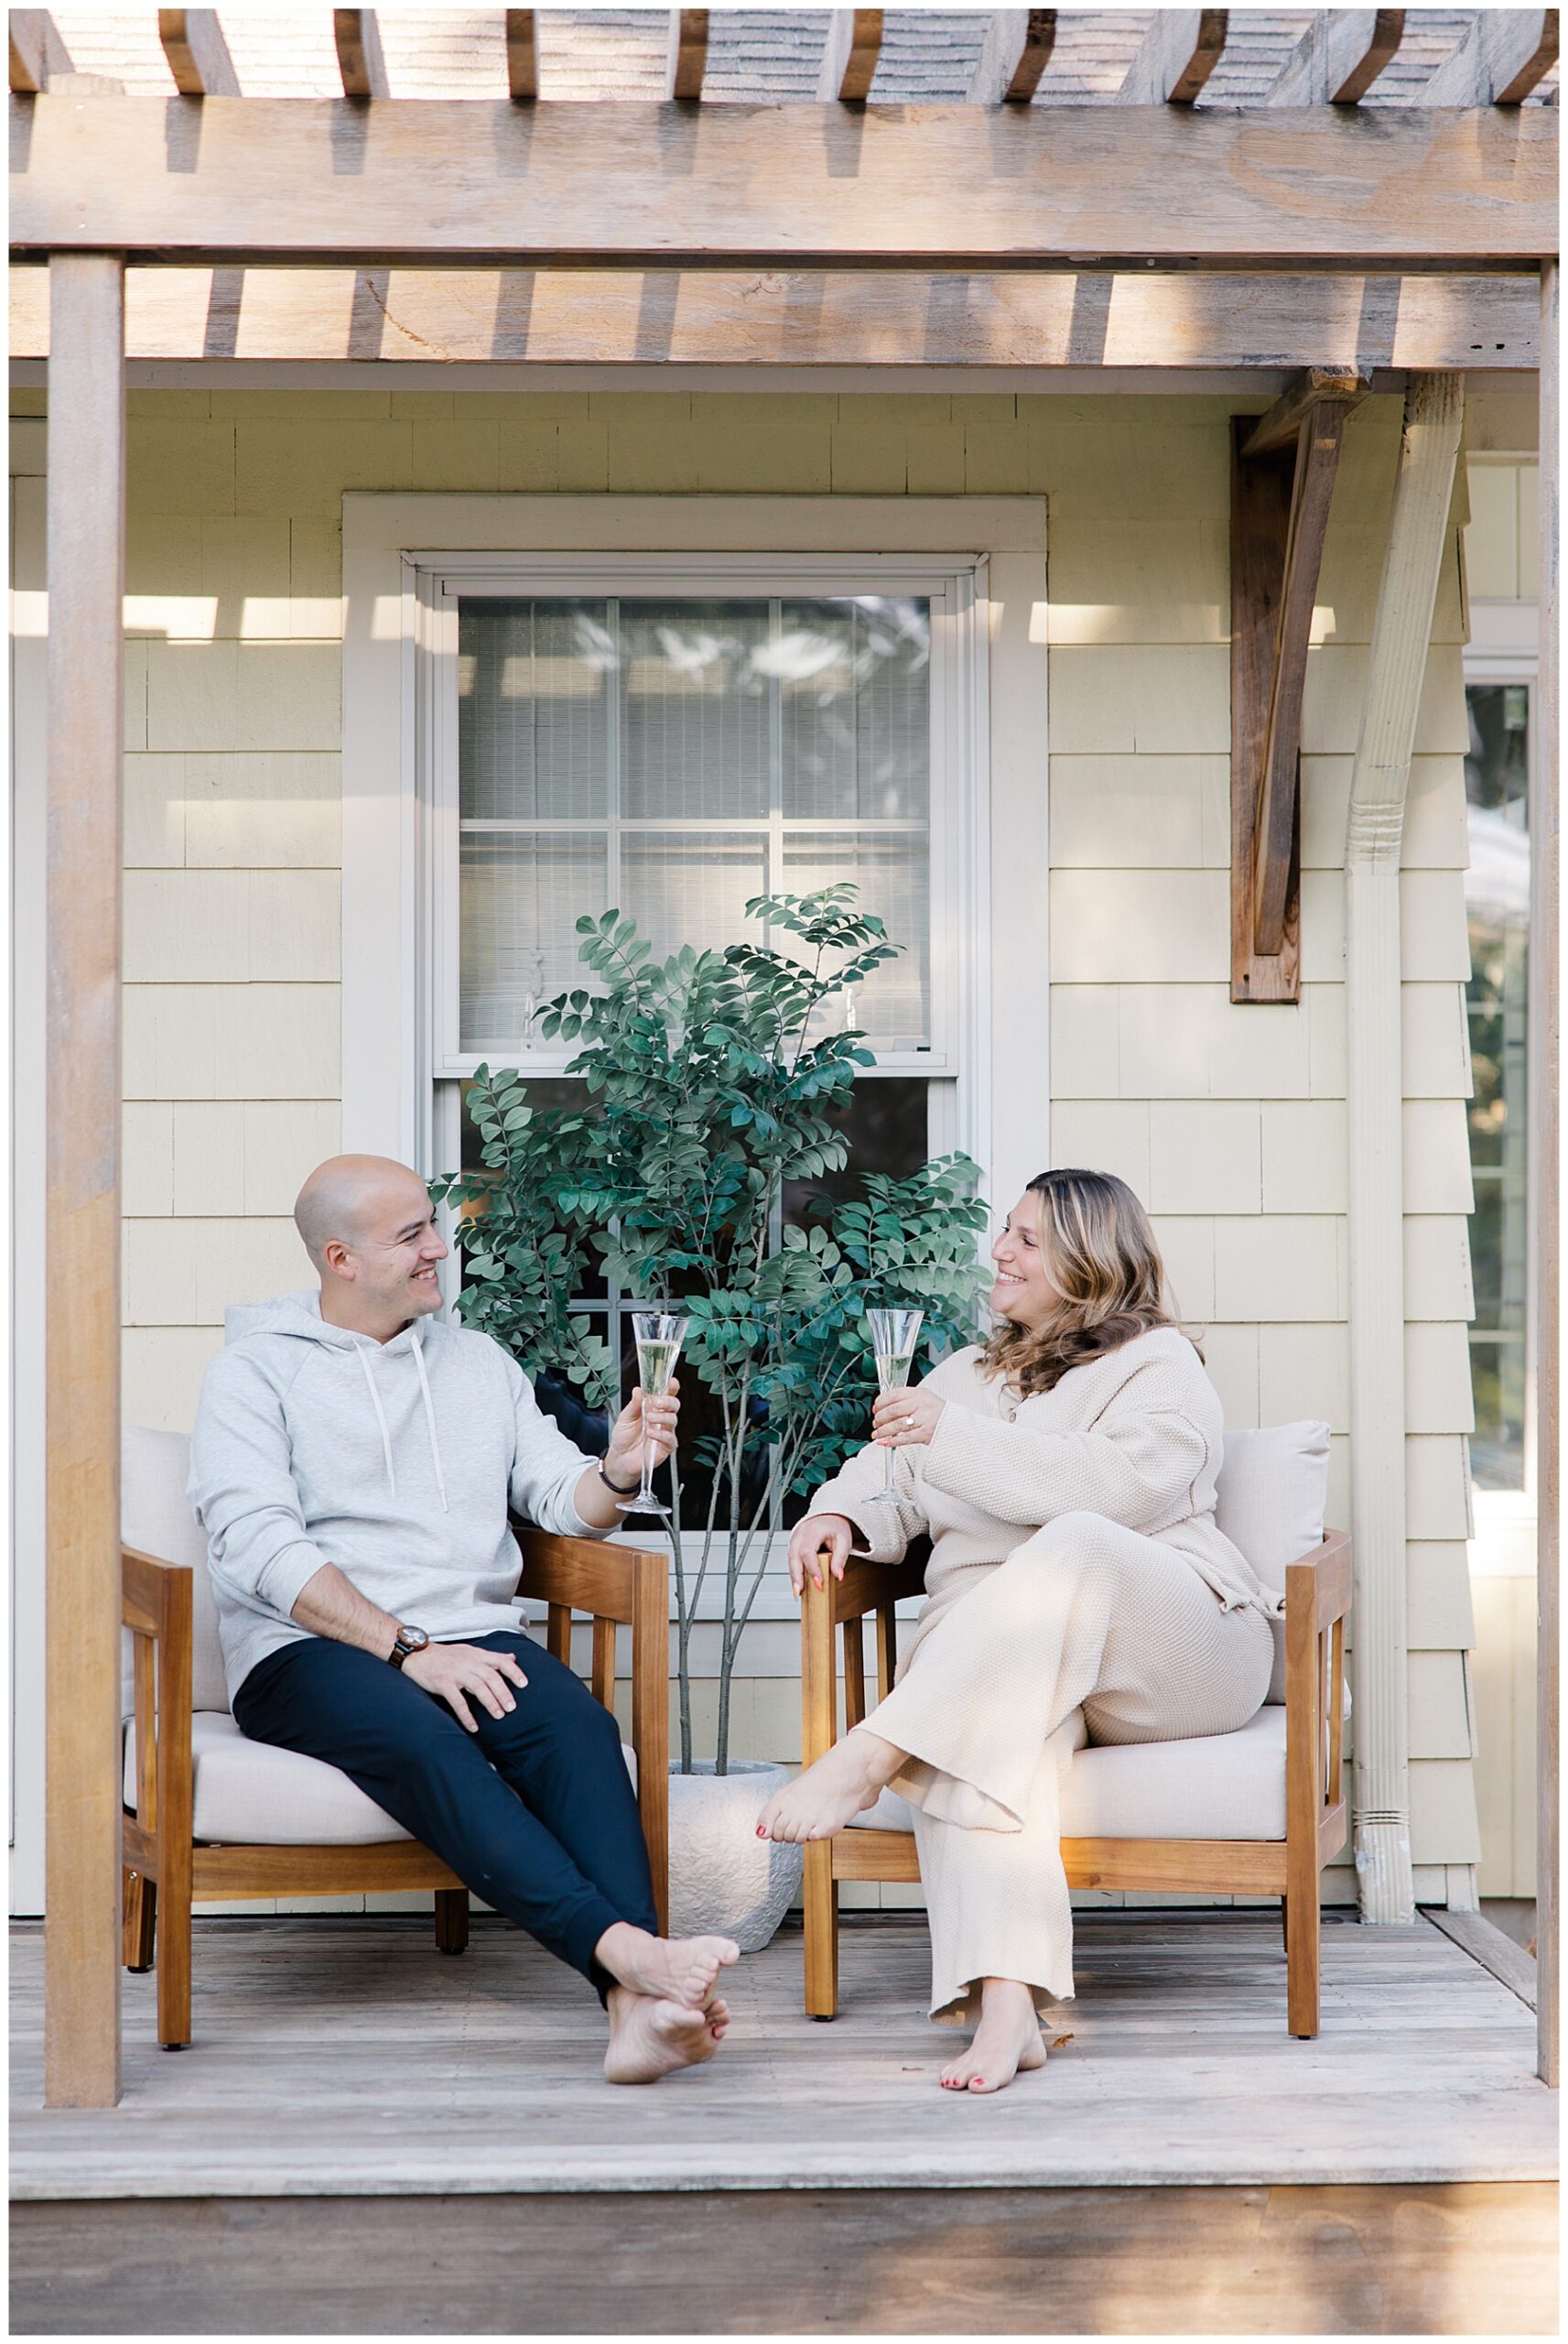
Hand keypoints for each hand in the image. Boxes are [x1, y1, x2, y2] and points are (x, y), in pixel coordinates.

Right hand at [401, 1641, 527, 1732]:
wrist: (416, 1654)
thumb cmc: (444, 1655)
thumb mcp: (469, 1651)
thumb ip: (490, 1657)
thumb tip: (512, 1658)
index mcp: (476, 1654)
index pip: (500, 1660)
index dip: (514, 1672)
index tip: (524, 1684)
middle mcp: (468, 1662)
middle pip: (491, 1676)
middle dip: (503, 1693)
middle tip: (512, 1708)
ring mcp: (455, 1672)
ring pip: (478, 1687)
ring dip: (490, 1702)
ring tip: (498, 1716)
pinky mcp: (442, 1683)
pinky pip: (458, 1701)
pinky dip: (467, 1715)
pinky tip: (473, 1726)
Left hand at [604, 1378, 680, 1485]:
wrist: (620, 1458)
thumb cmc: (624, 1437)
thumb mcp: (625, 1418)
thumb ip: (633, 1405)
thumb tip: (638, 1390)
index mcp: (653, 1408)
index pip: (666, 1395)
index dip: (671, 1388)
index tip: (672, 1382)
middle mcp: (661, 1418)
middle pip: (674, 1405)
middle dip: (668, 1401)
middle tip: (656, 1402)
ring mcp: (665, 1432)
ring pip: (673, 1419)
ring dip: (662, 1417)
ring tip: (649, 1419)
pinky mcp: (666, 1446)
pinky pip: (670, 1438)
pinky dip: (661, 1434)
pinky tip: (651, 1433)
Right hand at [788, 1513, 855, 1595]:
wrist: (828, 1517)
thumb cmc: (835, 1527)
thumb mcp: (844, 1540)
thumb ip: (840, 1558)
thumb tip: (838, 1575)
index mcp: (813, 1530)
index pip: (808, 1551)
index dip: (812, 1569)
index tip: (819, 1583)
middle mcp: (800, 1535)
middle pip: (794, 1556)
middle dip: (796, 1576)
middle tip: (799, 1592)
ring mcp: (795, 1540)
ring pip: (790, 1560)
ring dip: (794, 1577)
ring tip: (798, 1593)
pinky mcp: (794, 1547)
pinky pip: (792, 1561)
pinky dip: (795, 1574)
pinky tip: (799, 1586)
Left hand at [871, 1385, 945, 1448]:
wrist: (958, 1425)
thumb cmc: (939, 1413)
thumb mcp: (924, 1399)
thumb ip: (906, 1401)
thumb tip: (883, 1407)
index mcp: (919, 1393)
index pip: (894, 1394)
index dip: (881, 1402)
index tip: (875, 1408)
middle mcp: (922, 1404)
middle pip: (893, 1410)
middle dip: (880, 1418)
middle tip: (875, 1423)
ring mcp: (925, 1419)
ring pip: (897, 1425)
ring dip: (883, 1431)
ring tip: (877, 1434)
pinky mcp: (926, 1433)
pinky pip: (905, 1438)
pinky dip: (892, 1441)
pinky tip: (885, 1443)